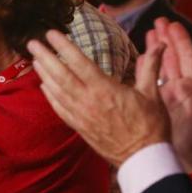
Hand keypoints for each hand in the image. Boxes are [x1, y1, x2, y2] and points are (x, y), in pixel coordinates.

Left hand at [27, 30, 169, 166]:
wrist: (143, 158)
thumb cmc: (151, 126)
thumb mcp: (152, 93)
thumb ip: (151, 66)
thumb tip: (160, 46)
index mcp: (105, 89)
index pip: (79, 62)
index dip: (63, 46)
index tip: (51, 33)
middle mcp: (88, 101)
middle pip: (60, 75)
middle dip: (45, 57)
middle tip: (32, 43)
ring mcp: (81, 116)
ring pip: (56, 92)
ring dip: (44, 74)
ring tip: (34, 60)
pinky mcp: (80, 128)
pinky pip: (60, 110)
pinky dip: (50, 97)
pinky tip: (44, 86)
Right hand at [146, 18, 191, 172]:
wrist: (181, 160)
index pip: (187, 57)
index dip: (180, 40)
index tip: (172, 25)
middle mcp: (180, 87)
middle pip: (173, 57)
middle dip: (166, 38)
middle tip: (158, 22)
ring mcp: (167, 94)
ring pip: (161, 66)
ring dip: (156, 49)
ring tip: (149, 33)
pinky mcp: (155, 103)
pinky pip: (149, 81)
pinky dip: (145, 68)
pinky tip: (140, 57)